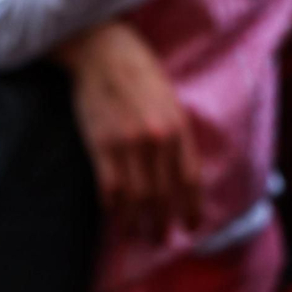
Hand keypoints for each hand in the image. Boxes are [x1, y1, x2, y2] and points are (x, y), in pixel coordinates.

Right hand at [56, 23, 200, 240]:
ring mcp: (127, 143)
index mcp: (178, 129)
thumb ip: (175, 134)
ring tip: (137, 235)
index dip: (191, 207)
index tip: (190, 226)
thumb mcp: (169, 101)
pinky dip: (112, 204)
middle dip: (163, 221)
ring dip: (137, 221)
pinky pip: (109, 185)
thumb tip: (176, 171)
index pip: (189, 180)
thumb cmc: (139, 73)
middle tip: (161, 239)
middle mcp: (156, 140)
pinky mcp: (100, 143)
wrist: (103, 52)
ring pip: (136, 196)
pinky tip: (113, 213)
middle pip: (163, 194)